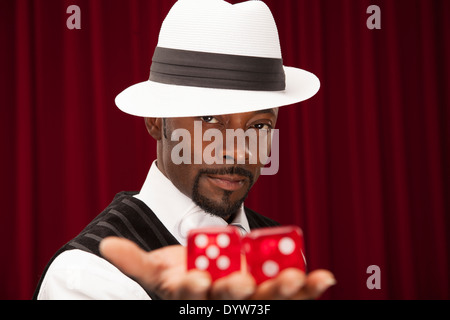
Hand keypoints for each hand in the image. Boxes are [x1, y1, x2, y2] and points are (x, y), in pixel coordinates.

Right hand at [99, 237, 335, 299]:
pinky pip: (295, 293)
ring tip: (294, 279)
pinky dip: (311, 287)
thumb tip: (105, 247)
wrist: (212, 273)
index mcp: (194, 293)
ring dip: (281, 290)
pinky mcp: (274, 291)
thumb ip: (135, 260)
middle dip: (235, 291)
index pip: (190, 294)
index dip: (191, 288)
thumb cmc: (184, 271)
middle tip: (241, 282)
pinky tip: (324, 277)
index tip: (192, 280)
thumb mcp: (158, 267)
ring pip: (266, 297)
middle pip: (230, 298)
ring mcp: (252, 298)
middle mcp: (224, 301)